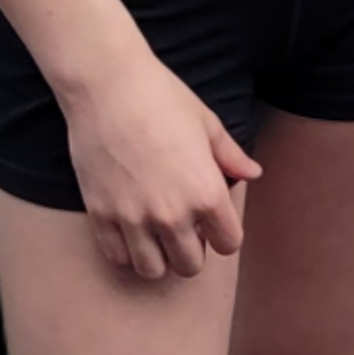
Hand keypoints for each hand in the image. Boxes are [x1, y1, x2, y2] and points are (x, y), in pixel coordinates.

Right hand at [62, 51, 258, 282]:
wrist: (107, 84)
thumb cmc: (161, 97)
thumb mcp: (206, 123)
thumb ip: (230, 156)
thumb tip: (252, 173)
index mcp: (206, 192)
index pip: (229, 244)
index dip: (223, 233)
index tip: (211, 221)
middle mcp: (172, 214)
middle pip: (190, 265)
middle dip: (191, 250)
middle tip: (183, 227)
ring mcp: (133, 217)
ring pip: (153, 270)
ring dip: (157, 256)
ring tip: (154, 232)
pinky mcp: (100, 214)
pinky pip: (116, 256)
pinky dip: (124, 249)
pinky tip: (128, 227)